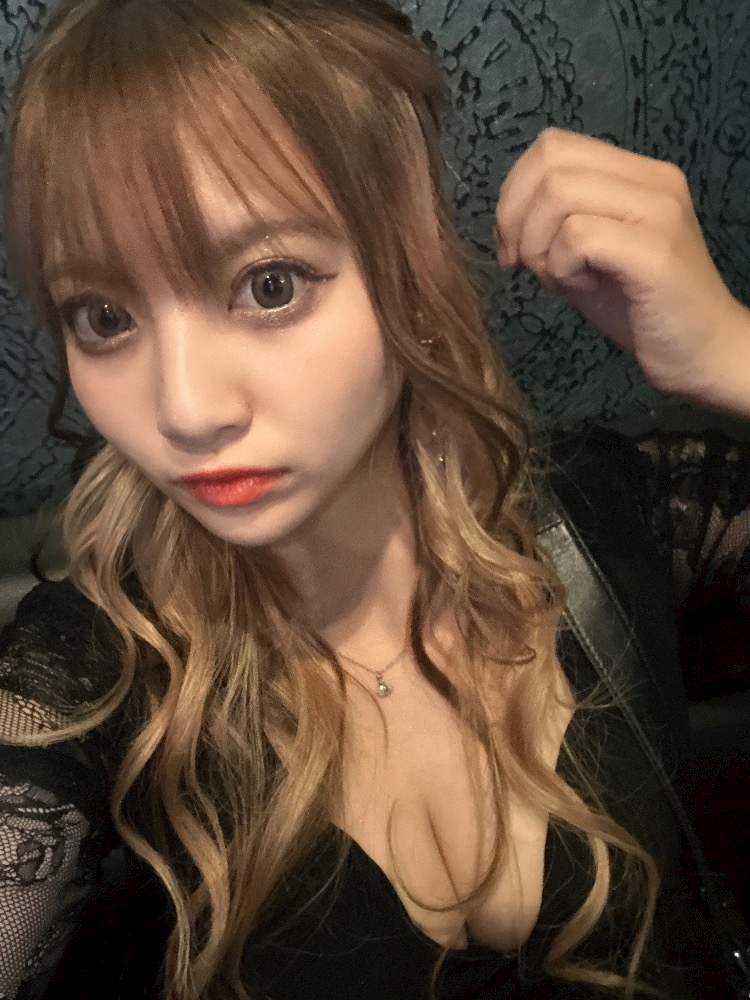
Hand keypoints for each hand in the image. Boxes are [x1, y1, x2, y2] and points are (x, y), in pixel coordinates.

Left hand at [495, 128, 749, 412]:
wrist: (700, 352)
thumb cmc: (641, 309)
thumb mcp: (587, 257)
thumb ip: (553, 227)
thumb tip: (505, 221)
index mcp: (636, 174)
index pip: (554, 146)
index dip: (515, 192)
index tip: (511, 246)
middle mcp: (652, 180)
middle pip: (551, 161)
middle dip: (515, 217)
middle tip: (521, 263)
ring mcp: (657, 211)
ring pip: (559, 193)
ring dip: (537, 244)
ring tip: (557, 278)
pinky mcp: (653, 250)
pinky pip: (577, 237)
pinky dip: (560, 267)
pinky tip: (580, 287)